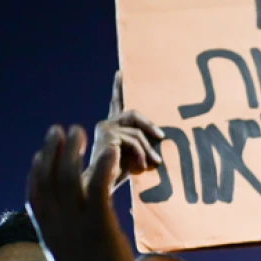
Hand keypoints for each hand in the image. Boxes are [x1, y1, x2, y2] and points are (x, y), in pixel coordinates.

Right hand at [28, 124, 145, 260]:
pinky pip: (98, 189)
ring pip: (68, 178)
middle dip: (52, 150)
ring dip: (73, 151)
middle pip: (48, 179)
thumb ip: (65, 245)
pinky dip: (101, 166)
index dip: (36, 170)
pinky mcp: (100, 227)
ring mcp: (77, 226)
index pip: (34, 195)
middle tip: (62, 129)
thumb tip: (64, 240)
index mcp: (49, 235)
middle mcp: (57, 227)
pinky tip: (109, 151)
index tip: (41, 151)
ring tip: (81, 131)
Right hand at [82, 71, 164, 192]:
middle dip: (149, 126)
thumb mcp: (135, 155)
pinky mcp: (108, 135)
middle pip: (133, 113)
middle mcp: (106, 124)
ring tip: (152, 164)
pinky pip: (134, 140)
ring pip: (137, 132)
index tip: (120, 73)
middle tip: (162, 136)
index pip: (117, 103)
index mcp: (112, 127)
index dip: (118, 89)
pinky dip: (141, 154)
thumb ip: (143, 144)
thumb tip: (161, 137)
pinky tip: (140, 167)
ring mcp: (105, 128)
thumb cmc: (117, 174)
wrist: (99, 187)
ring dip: (148, 150)